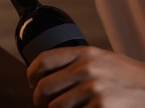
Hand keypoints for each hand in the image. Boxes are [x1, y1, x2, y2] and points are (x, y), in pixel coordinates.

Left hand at [27, 46, 144, 106]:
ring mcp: (94, 88)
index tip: (31, 82)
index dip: (31, 73)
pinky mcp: (101, 107)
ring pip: (55, 106)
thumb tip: (45, 75)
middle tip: (42, 103)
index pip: (44, 60)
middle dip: (39, 99)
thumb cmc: (125, 76)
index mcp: (84, 53)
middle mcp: (87, 68)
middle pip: (44, 86)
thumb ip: (76, 62)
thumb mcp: (100, 59)